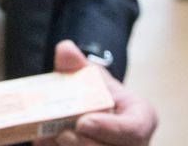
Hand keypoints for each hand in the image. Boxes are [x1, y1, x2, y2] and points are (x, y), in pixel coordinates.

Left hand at [32, 41, 157, 145]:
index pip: (134, 129)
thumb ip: (78, 64)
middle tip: (61, 134)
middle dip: (86, 145)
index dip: (109, 129)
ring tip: (48, 139)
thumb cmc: (99, 93)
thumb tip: (65, 50)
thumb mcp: (92, 76)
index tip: (83, 122)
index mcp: (141, 118)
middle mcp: (136, 144)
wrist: (97, 110)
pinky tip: (46, 143)